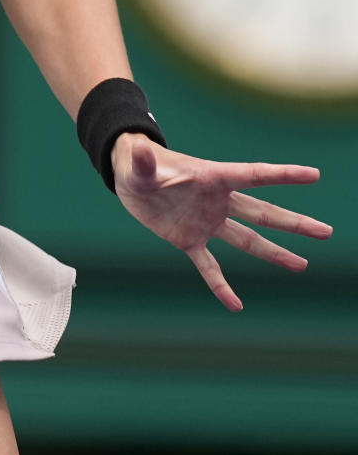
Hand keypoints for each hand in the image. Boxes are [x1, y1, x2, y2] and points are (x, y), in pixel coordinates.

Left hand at [111, 133, 332, 311]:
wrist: (128, 177)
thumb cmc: (137, 162)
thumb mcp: (138, 161)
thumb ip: (143, 159)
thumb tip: (139, 149)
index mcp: (212, 177)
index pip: (254, 175)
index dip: (284, 175)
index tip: (314, 175)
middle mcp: (216, 201)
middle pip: (262, 213)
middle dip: (293, 223)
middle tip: (325, 232)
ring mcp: (206, 221)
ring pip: (247, 239)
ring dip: (274, 252)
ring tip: (301, 265)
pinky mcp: (189, 240)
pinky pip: (210, 266)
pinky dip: (221, 286)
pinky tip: (235, 305)